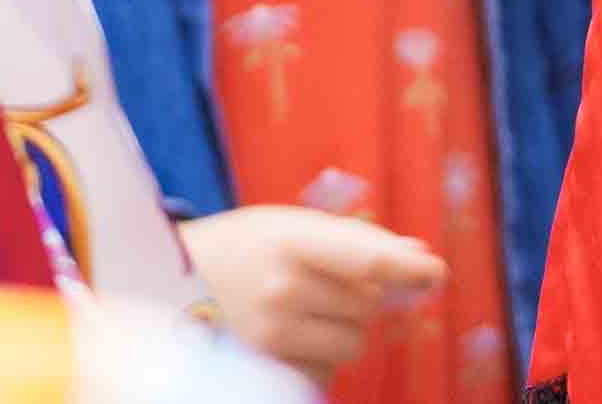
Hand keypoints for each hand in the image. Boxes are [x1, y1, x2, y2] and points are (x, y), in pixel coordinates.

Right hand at [178, 204, 442, 377]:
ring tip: (301, 311)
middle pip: (368, 305)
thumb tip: (422, 260)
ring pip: (353, 344)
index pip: (367, 259)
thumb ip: (355, 242)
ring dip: (343, 330)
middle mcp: (281, 290)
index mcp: (289, 239)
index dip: (408, 268)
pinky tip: (286, 338)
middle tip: (317, 283)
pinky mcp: (264, 373)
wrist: (165, 288)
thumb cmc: (243, 250)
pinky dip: (319, 359)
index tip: (436, 273)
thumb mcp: (289, 227)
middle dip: (358, 296)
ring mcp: (270, 337)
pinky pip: (326, 373)